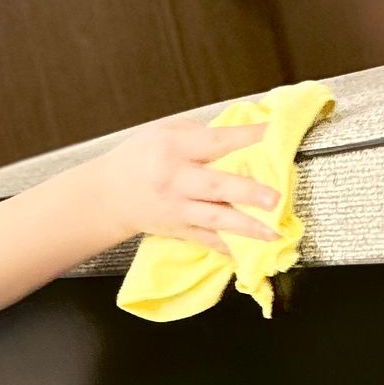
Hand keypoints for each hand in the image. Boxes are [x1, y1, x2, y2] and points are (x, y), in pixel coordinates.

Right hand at [90, 116, 281, 254]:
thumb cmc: (140, 157)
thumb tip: (243, 137)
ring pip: (216, 218)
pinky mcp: (180, 230)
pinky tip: (251, 252)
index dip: (246, 137)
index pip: (215, 141)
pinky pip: (209, 240)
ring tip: (273, 233)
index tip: (274, 133)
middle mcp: (176, 179)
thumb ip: (200, 133)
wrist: (108, 195)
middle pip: (216, 185)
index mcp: (174, 147)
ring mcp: (178, 209)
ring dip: (246, 227)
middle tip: (275, 198)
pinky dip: (230, 246)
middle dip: (247, 192)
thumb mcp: (164, 131)